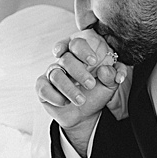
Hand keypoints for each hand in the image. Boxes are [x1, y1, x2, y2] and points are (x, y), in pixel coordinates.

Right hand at [36, 29, 127, 155]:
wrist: (86, 114)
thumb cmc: (97, 92)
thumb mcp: (110, 84)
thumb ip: (113, 75)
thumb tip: (105, 70)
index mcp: (81, 54)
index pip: (77, 43)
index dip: (83, 50)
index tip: (93, 61)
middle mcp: (65, 60)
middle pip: (67, 58)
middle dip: (79, 72)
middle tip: (91, 84)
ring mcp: (53, 72)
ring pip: (56, 74)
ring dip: (69, 88)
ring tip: (81, 100)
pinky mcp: (43, 87)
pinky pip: (43, 87)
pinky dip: (55, 96)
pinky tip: (65, 102)